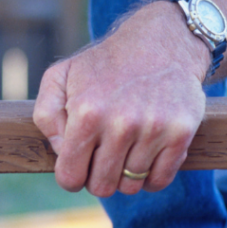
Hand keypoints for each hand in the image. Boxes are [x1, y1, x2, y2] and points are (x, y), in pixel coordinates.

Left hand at [32, 1, 210, 197]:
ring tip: (124, 152)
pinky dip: (150, 178)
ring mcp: (154, 129)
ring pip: (131, 186)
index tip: (78, 166)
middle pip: (101, 186)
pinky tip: (145, 157)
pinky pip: (160, 180)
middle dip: (97, 178)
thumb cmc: (104, 65)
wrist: (162, 41)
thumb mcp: (61, 76)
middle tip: (101, 158)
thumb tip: (60, 151)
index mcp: (87, 112)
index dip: (70, 177)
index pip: (70, 176)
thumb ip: (46, 115)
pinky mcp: (181, 132)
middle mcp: (121, 123)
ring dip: (125, 176)